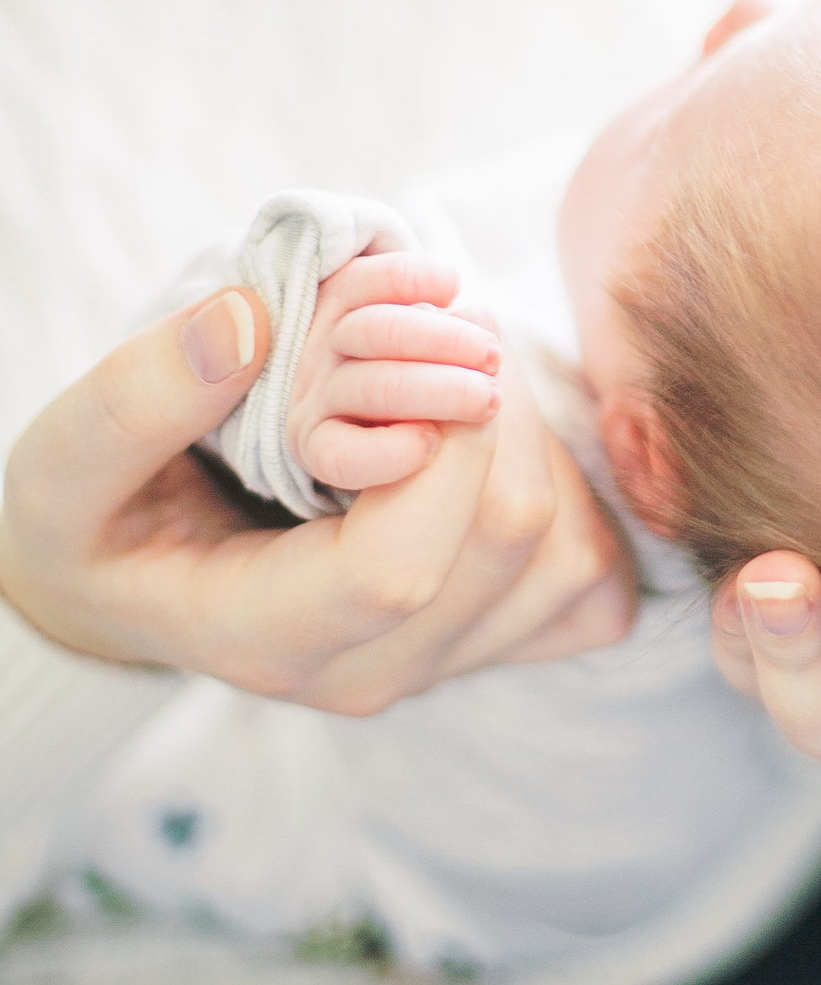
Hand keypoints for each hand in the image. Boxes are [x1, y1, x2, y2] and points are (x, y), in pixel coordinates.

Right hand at [0, 290, 636, 713]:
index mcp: (269, 637)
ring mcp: (443, 662)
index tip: (415, 350)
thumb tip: (250, 321)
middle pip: (509, 543)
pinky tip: (494, 435)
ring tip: (461, 366)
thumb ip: (138, 397)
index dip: (437, 448)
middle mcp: (373, 669)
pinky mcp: (495, 638)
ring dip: (536, 435)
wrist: (134, 586)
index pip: (400, 569)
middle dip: (496, 406)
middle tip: (449, 315)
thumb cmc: (97, 522)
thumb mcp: (66, 464)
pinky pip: (591, 577)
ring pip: (566, 554)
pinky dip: (572, 488)